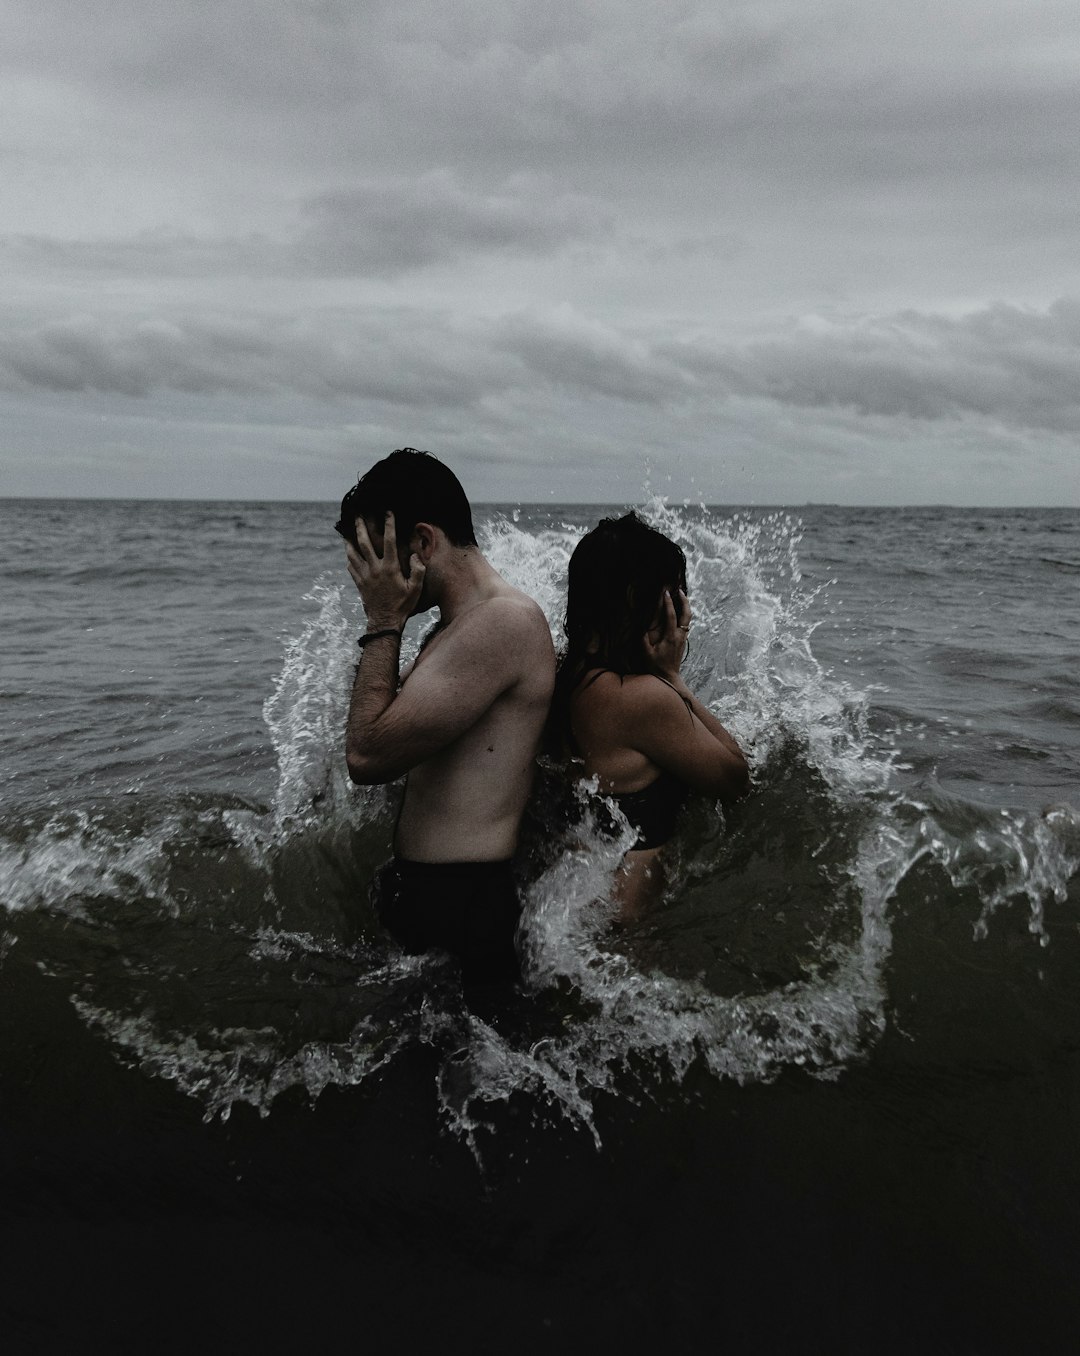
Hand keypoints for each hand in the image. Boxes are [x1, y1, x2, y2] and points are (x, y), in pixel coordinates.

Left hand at [345, 510, 425, 629]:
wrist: (385, 622)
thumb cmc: (403, 605)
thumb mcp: (416, 589)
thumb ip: (417, 571)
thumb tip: (414, 556)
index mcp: (390, 568)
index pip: (389, 541)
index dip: (389, 525)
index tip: (387, 512)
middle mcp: (375, 568)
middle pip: (364, 543)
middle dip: (360, 527)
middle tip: (357, 515)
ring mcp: (364, 575)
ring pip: (353, 553)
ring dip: (349, 540)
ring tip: (346, 531)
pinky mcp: (359, 583)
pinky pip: (351, 566)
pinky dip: (349, 557)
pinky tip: (349, 552)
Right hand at [643, 587, 690, 679]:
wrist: (668, 678)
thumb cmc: (655, 667)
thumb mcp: (646, 654)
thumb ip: (643, 640)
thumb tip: (641, 627)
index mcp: (670, 637)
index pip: (670, 616)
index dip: (668, 603)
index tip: (665, 593)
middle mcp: (679, 636)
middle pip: (686, 614)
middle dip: (684, 600)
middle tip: (679, 590)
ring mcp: (683, 638)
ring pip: (688, 618)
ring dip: (685, 606)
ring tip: (680, 596)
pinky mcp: (683, 641)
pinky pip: (686, 623)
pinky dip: (684, 614)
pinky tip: (679, 610)